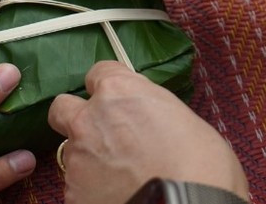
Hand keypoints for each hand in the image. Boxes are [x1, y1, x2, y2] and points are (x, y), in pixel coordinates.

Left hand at [49, 61, 247, 203]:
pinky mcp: (73, 192)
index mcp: (118, 91)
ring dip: (90, 158)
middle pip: (62, 107)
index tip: (117, 100)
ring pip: (71, 150)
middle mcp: (89, 119)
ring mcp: (77, 157)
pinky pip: (78, 185)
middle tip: (100, 134)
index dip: (108, 88)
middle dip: (77, 117)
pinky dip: (93, 189)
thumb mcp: (183, 119)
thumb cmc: (202, 167)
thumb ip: (151, 110)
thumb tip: (147, 119)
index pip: (98, 73)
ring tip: (122, 176)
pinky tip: (119, 195)